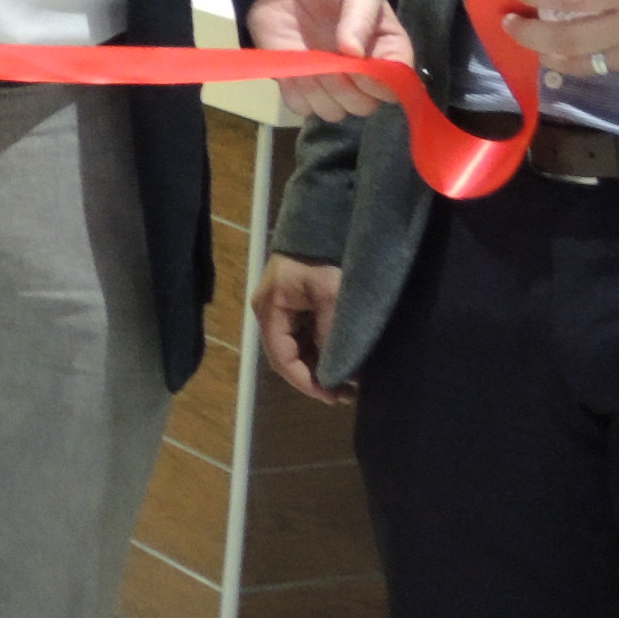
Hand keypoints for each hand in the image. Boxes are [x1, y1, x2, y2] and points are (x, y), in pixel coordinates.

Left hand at [247, 0, 407, 121]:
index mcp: (388, 50)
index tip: (359, 64)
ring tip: (309, 59)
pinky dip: (296, 92)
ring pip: (334, 112)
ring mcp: (330, 81)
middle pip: (365, 107)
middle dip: (346, 88)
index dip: (380, 83)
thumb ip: (362, 15)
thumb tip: (353, 54)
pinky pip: (301, 107)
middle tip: (329, 58)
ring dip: (320, 92)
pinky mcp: (298, 83)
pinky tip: (293, 67)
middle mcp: (362, 73)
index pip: (397, 87)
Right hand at [256, 252, 350, 405]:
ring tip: (349, 379)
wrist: (327, 220)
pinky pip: (305, 333)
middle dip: (315, 376)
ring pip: (297, 346)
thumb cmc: (323, 256)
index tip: (334, 397)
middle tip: (346, 393)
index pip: (282, 358)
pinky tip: (342, 357)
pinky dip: (322, 349)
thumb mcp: (330, 294)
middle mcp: (270, 311)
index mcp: (269, 309)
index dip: (306, 382)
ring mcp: (282, 305)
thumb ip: (329, 333)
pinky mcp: (297, 300)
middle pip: (288, 355)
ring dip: (319, 364)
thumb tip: (337, 371)